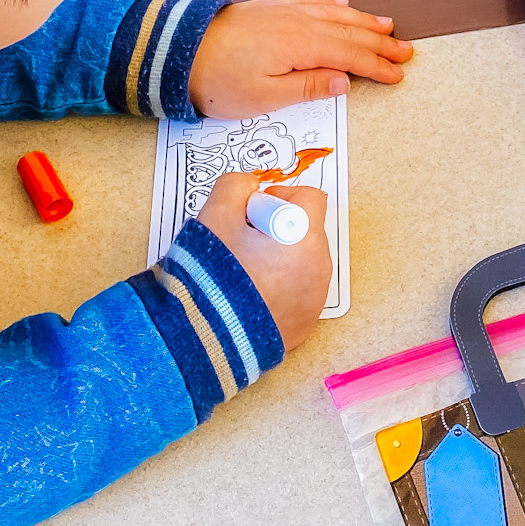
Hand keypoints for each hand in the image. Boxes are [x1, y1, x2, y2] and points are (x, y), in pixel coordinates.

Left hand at [190, 0, 413, 117]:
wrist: (179, 49)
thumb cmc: (217, 79)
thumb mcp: (264, 97)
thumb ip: (309, 86)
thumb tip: (345, 80)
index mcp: (301, 45)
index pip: (350, 56)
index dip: (377, 66)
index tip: (398, 74)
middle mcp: (298, 23)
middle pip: (349, 32)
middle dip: (381, 42)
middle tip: (406, 50)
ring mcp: (284, 11)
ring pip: (335, 14)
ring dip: (363, 20)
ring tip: (387, 25)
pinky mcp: (270, 8)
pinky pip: (311, 1)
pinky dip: (332, 4)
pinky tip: (341, 6)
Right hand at [194, 172, 330, 351]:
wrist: (205, 339)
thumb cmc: (213, 277)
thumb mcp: (216, 215)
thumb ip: (235, 186)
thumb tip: (248, 186)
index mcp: (305, 239)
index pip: (309, 198)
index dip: (279, 197)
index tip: (253, 212)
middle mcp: (319, 270)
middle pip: (306, 230)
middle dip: (276, 228)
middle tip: (242, 242)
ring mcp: (314, 301)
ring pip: (302, 262)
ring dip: (278, 259)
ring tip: (242, 271)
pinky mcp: (304, 325)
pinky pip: (297, 293)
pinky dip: (278, 288)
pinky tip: (248, 295)